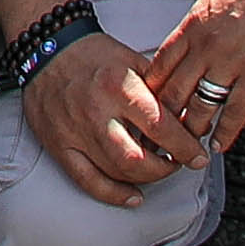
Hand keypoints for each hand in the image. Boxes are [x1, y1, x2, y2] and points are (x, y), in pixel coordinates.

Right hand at [22, 26, 204, 208]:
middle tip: (178, 163)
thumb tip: (189, 117)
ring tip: (157, 170)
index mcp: (119, 87)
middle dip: (166, 168)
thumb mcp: (133, 60)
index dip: (185, 147)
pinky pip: (88, 180)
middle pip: (139, 160)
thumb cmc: (92, 54)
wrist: (46, 49)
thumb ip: (160, 89)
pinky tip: (132, 196)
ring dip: (145, 179)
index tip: (198, 156)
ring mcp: (76, 132)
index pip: (161, 127)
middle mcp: (97, 112)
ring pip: (117, 172)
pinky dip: (113, 194)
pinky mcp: (60, 145)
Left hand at [135, 0, 244, 152]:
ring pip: (201, 106)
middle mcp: (206, 46)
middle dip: (163, 119)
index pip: (160, 66)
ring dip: (191, 130)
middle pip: (174, 92)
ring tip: (186, 148)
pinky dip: (226, 132)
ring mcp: (231, 62)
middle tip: (158, 138)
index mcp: (193, 26)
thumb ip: (200, 26)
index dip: (150, 92)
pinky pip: (236, 111)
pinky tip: (219, 145)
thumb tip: (191, 47)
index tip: (144, 108)